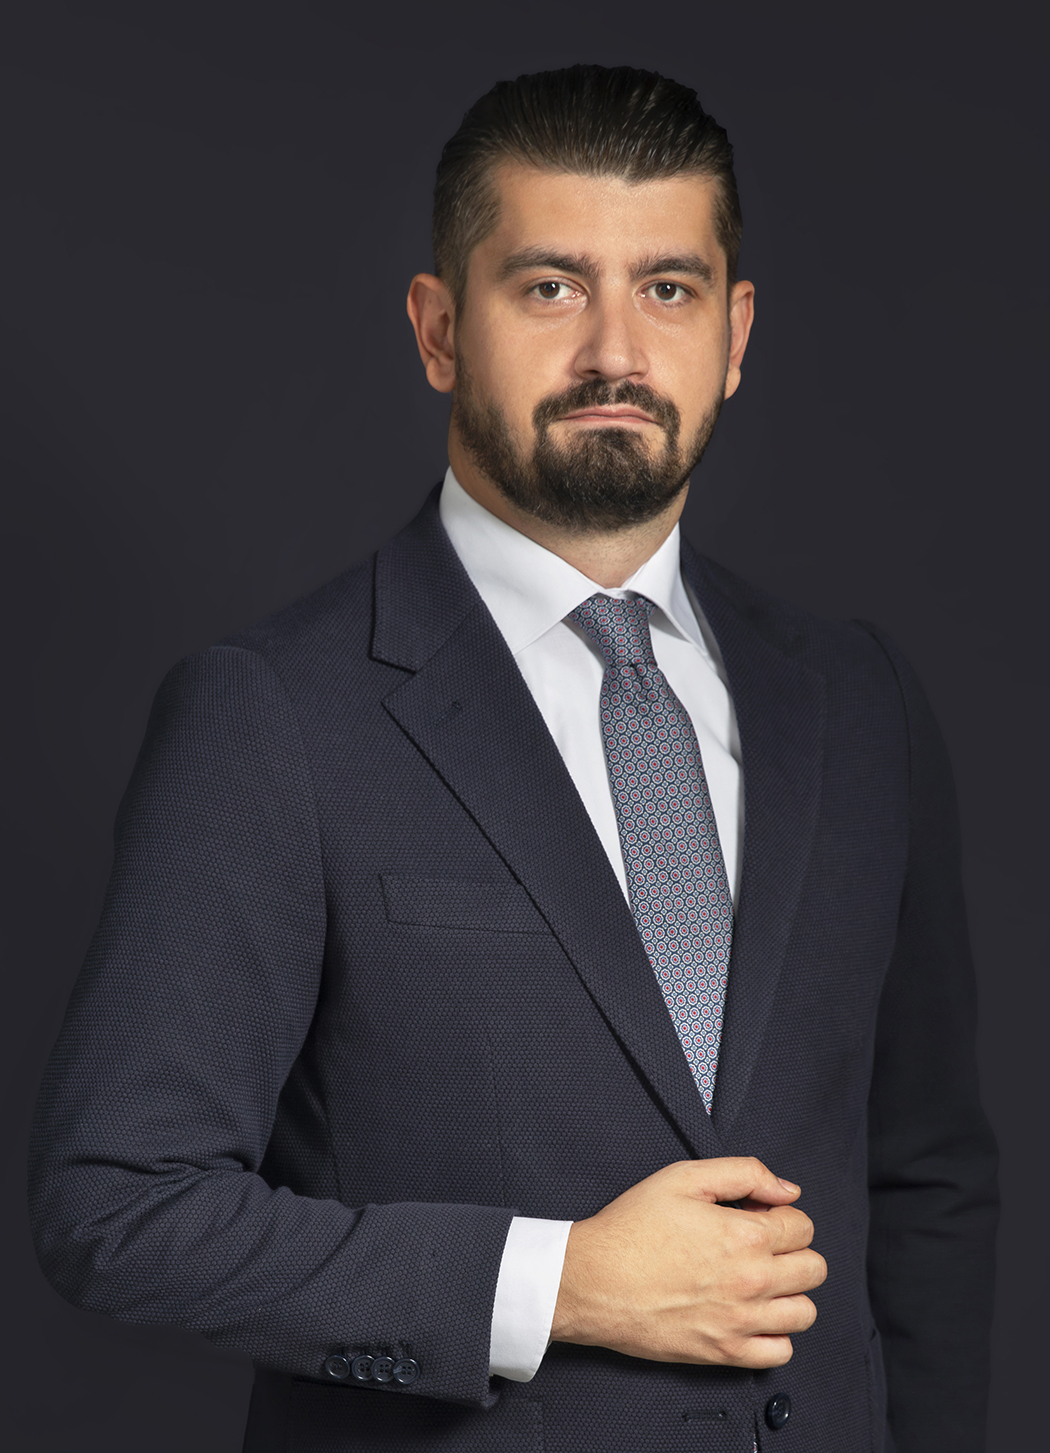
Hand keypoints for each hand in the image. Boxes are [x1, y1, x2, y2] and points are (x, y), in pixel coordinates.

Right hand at [549, 1157, 825, 1367]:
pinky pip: (781, 1351)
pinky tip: (752, 1315)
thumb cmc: (632, 1227)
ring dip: (790, 1292)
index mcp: (745, 1235)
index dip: (783, 1216)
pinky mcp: (725, 1353)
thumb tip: (787, 1189)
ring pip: (805, 1312)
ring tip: (759, 1280)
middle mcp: (751, 1280)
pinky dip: (776, 1334)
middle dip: (794, 1251)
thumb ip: (743, 1173)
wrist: (593, 1280)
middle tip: (761, 1246)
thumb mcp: (683, 1177)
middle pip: (813, 1269)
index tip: (760, 1217)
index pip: (803, 1227)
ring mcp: (741, 1321)